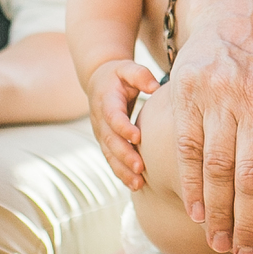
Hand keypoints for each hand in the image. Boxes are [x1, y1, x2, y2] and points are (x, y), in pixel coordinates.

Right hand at [87, 58, 156, 189]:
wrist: (98, 83)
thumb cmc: (119, 75)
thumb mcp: (127, 68)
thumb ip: (140, 75)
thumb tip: (154, 87)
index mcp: (106, 100)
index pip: (112, 116)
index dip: (122, 127)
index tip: (137, 137)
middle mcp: (100, 120)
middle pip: (110, 141)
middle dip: (124, 155)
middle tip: (140, 168)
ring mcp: (101, 134)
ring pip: (110, 155)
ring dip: (122, 170)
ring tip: (138, 184)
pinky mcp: (105, 143)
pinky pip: (111, 160)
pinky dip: (121, 174)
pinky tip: (135, 186)